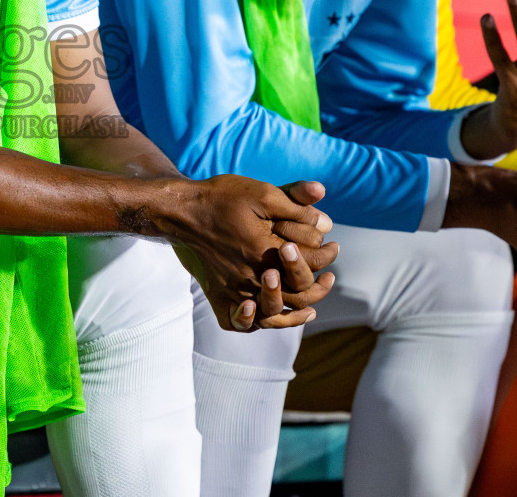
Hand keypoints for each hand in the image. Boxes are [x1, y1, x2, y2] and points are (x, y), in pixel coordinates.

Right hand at [169, 177, 338, 330]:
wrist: (182, 210)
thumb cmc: (222, 198)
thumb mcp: (263, 192)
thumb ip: (297, 204)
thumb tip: (326, 222)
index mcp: (266, 254)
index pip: (307, 268)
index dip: (326, 258)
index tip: (334, 247)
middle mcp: (250, 278)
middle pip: (295, 297)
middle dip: (318, 289)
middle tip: (330, 279)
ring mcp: (233, 290)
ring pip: (270, 316)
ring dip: (295, 316)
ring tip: (311, 309)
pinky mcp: (217, 294)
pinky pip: (237, 322)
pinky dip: (254, 324)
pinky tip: (266, 318)